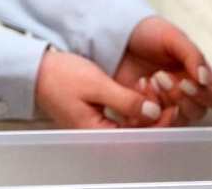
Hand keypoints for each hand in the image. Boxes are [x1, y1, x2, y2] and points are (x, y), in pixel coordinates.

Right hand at [35, 50, 171, 128]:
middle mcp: (100, 138)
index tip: (172, 106)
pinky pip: (127, 119)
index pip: (138, 139)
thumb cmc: (61, 77)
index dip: (160, 124)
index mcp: (98, 135)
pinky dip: (137, 105)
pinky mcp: (103, 121)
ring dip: (147, 107)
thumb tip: (154, 112)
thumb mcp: (97, 85)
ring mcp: (102, 130)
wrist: (39, 72)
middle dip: (155, 112)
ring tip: (148, 83)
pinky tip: (140, 87)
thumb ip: (127, 101)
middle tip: (160, 87)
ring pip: (136, 126)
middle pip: (140, 134)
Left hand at [113, 16, 211, 125]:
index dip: (204, 95)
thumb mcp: (173, 37)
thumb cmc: (151, 34)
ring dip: (163, 104)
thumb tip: (204, 79)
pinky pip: (151, 123)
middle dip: (180, 98)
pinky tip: (138, 85)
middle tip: (160, 76)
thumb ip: (192, 56)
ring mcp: (166, 105)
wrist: (120, 37)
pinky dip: (146, 109)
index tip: (184, 82)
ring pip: (175, 122)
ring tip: (150, 80)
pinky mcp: (145, 112)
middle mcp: (186, 94)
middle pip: (197, 112)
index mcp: (198, 77)